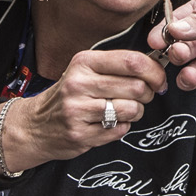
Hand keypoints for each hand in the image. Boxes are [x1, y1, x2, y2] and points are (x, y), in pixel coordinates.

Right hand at [0, 49, 166, 173]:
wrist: (35, 125)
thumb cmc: (69, 95)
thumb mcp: (86, 70)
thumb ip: (117, 66)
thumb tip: (156, 67)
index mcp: (84, 62)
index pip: (132, 61)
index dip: (155, 71)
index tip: (160, 79)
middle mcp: (79, 84)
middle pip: (137, 87)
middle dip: (148, 94)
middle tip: (142, 97)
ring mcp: (77, 110)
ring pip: (131, 109)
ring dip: (136, 112)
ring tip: (124, 111)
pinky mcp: (79, 134)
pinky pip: (119, 130)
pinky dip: (121, 128)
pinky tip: (108, 124)